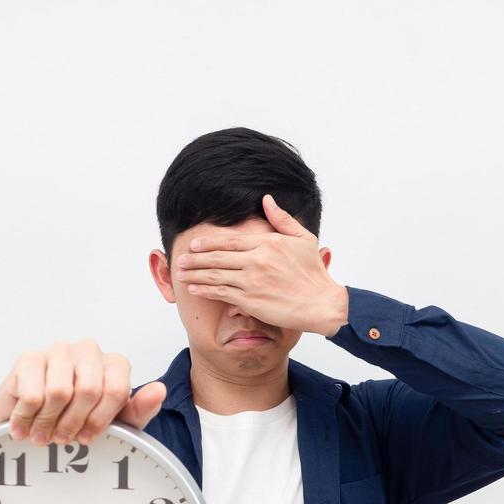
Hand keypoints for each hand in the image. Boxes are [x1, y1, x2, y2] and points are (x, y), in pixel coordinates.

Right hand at [0, 340, 166, 444]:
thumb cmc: (81, 420)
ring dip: (49, 422)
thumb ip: (140, 410)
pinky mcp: (29, 359)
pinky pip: (32, 393)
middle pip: (88, 390)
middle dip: (74, 423)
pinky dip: (27, 417)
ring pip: (59, 391)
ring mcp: (58, 351)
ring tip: (44, 433)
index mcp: (114, 365)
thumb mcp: (118, 424)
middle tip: (63, 438)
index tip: (87, 437)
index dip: (99, 421)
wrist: (38, 422)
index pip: (115, 390)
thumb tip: (158, 390)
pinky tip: (26, 424)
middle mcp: (88, 351)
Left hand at [174, 193, 349, 335]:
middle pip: (217, 257)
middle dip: (195, 257)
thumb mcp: (303, 238)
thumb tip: (267, 199)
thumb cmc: (314, 273)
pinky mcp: (251, 301)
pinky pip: (221, 293)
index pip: (230, 240)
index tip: (194, 243)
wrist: (322, 303)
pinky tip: (194, 288)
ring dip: (194, 273)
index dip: (208, 242)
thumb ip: (282, 219)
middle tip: (180, 258)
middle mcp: (257, 260)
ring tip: (181, 272)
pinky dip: (205, 290)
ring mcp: (252, 281)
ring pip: (215, 275)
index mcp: (268, 243)